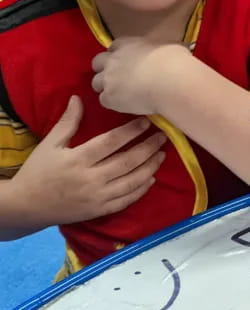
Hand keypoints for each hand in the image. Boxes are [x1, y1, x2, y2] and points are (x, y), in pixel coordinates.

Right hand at [11, 96, 166, 225]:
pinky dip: (141, 190)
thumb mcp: (50, 144)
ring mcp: (96, 197)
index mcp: (78, 159)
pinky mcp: (99, 211)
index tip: (146, 121)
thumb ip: (68, 122)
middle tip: (163, 136)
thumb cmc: (38, 171)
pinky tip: (151, 179)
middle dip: (148, 148)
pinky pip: (125, 200)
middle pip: (127, 161)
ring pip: (131, 181)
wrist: (25, 206)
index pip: (112, 142)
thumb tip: (78, 98)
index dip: (132, 131)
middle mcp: (91, 179)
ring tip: (162, 155)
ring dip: (150, 167)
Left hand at [92, 38, 190, 114]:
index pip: (114, 47)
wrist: (172, 82)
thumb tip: (170, 52)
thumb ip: (161, 49)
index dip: (119, 54)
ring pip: (96, 82)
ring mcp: (108, 79)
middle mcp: (113, 59)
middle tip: (119, 77)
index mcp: (128, 44)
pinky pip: (104, 100)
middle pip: (97, 62)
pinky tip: (127, 105)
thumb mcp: (171, 46)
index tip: (128, 61)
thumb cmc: (175, 61)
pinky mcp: (109, 98)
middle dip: (105, 69)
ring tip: (122, 94)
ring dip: (106, 87)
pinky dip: (113, 103)